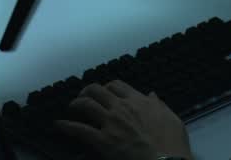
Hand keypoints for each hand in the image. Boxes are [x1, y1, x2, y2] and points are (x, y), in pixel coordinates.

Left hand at [54, 80, 192, 159]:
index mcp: (138, 101)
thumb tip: (151, 94)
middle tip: (83, 98)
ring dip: (75, 105)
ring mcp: (110, 123)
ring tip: (71, 108)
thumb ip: (159, 105)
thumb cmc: (172, 143)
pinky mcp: (102, 141)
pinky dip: (66, 126)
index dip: (107, 87)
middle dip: (87, 92)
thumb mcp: (171, 119)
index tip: (104, 92)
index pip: (117, 86)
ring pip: (86, 105)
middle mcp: (121, 107)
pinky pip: (79, 129)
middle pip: (97, 91)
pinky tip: (58, 125)